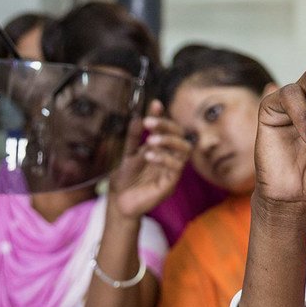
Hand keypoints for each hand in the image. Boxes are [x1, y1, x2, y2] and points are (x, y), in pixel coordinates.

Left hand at [108, 100, 191, 218]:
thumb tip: (139, 116)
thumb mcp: (127, 153)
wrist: (120, 201)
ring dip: (170, 141)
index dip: (163, 116)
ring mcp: (172, 169)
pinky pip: (176, 167)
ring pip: (185, 150)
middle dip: (167, 126)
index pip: (169, 128)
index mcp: (161, 148)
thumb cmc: (126, 178)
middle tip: (151, 123)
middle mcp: (170, 156)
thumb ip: (134, 136)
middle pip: (181, 136)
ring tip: (152, 140)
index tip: (155, 105)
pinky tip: (150, 155)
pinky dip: (164, 158)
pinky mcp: (171, 183)